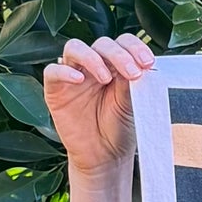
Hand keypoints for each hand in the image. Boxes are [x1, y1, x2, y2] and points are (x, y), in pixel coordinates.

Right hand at [43, 32, 154, 176]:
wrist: (105, 158)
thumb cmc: (119, 129)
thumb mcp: (131, 104)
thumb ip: (132, 82)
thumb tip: (139, 62)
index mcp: (115, 65)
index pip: (122, 42)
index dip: (135, 47)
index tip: (148, 63)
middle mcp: (93, 65)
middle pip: (102, 44)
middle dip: (119, 55)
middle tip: (133, 73)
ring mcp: (73, 75)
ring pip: (75, 48)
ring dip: (92, 57)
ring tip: (106, 78)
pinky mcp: (55, 89)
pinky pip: (53, 71)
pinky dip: (65, 71)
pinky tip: (79, 80)